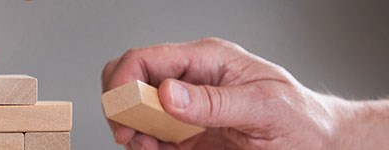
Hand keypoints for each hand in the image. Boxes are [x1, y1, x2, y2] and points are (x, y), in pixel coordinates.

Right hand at [101, 37, 344, 148]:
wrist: (319, 143)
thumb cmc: (301, 118)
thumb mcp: (265, 108)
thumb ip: (215, 101)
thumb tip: (168, 93)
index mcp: (208, 59)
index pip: (146, 59)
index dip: (123, 81)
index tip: (121, 112)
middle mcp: (191, 78)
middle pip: (131, 78)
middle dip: (119, 104)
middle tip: (128, 132)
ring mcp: (186, 105)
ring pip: (135, 107)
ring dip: (131, 128)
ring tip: (145, 147)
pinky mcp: (186, 130)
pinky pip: (151, 134)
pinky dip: (144, 144)